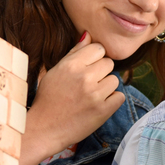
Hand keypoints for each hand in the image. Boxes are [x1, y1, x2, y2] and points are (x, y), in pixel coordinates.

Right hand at [19, 32, 124, 164]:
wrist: (44, 129)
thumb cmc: (48, 99)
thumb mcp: (55, 71)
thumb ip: (74, 53)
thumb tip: (88, 35)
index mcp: (71, 65)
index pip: (98, 48)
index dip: (94, 58)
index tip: (87, 69)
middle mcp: (84, 78)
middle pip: (109, 63)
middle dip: (101, 73)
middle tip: (88, 85)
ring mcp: (94, 95)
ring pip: (115, 80)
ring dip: (107, 88)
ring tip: (91, 96)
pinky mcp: (103, 111)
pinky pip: (119, 97)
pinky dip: (112, 102)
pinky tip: (98, 105)